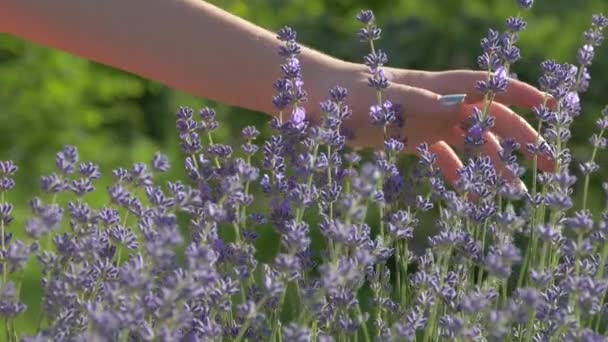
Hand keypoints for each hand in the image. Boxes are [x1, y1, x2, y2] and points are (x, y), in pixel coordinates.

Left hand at [315, 64, 553, 189]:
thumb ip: (417, 100)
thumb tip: (453, 105)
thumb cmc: (348, 93)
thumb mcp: (382, 97)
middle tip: (547, 163)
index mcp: (435, 87)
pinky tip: (470, 193)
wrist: (320, 101)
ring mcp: (425, 121)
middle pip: (488, 119)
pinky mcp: (410, 138)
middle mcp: (436, 103)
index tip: (550, 108)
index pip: (485, 86)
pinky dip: (456, 172)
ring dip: (492, 164)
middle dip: (520, 138)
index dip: (519, 94)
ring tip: (515, 190)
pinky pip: (441, 156)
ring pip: (468, 143)